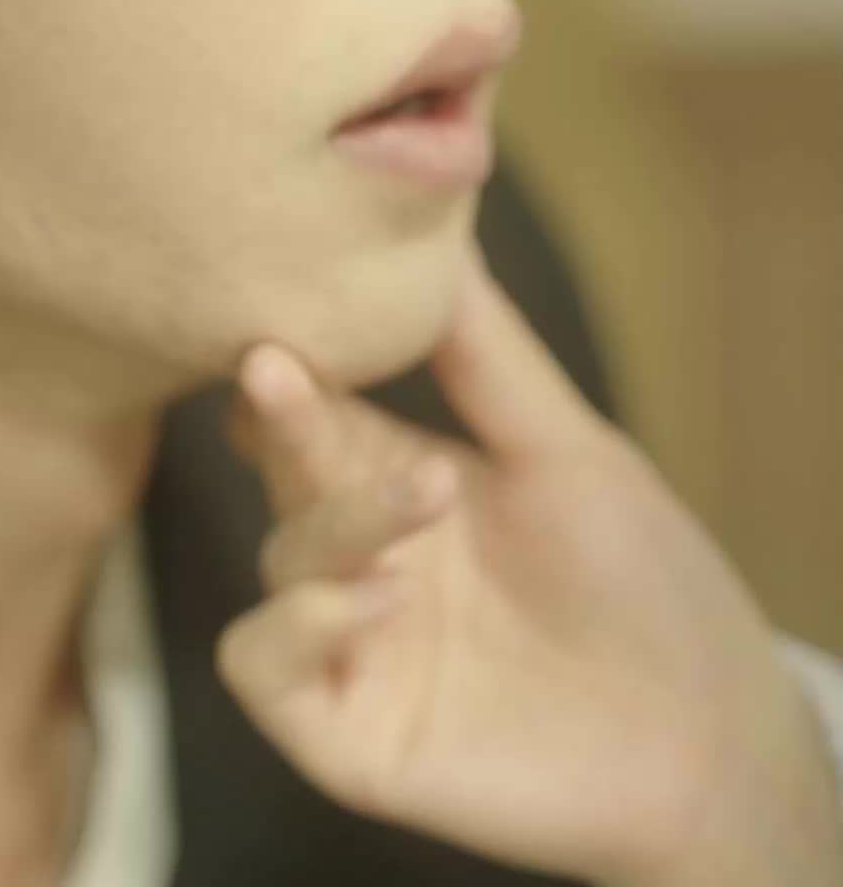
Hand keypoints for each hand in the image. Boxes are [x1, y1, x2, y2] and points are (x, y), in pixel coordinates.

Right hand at [214, 246, 841, 886]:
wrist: (704, 733)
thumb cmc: (646, 581)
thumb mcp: (566, 449)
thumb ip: (487, 354)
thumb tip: (441, 229)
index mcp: (405, 478)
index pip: (315, 409)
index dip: (288, 365)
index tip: (276, 317)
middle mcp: (366, 555)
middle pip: (283, 471)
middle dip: (281, 420)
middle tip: (274, 367)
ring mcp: (351, 642)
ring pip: (277, 560)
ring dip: (334, 524)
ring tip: (427, 500)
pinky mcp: (346, 729)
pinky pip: (259, 665)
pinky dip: (297, 625)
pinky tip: (383, 599)